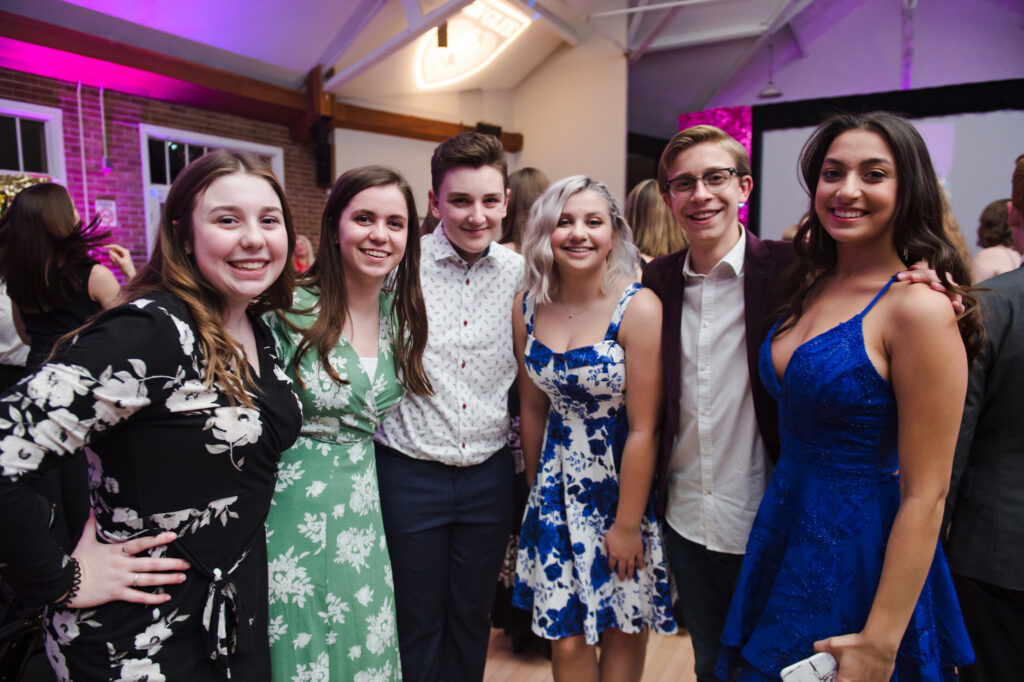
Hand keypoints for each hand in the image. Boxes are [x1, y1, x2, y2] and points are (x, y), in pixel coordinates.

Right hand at [67, 513, 189, 607]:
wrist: (62, 583)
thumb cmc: (76, 561)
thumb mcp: (85, 541)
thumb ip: (91, 525)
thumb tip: (92, 509)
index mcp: (116, 551)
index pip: (141, 543)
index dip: (157, 539)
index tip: (173, 536)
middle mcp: (122, 565)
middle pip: (150, 563)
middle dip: (171, 563)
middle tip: (187, 563)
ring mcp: (120, 580)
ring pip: (148, 580)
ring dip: (166, 579)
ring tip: (182, 578)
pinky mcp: (115, 594)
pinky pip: (137, 597)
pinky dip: (152, 598)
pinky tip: (165, 597)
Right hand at [103, 244, 135, 279]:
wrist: (130, 273)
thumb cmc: (127, 268)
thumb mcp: (121, 262)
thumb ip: (115, 256)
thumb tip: (110, 251)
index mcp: (125, 251)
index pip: (116, 246)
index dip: (109, 246)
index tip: (103, 247)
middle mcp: (124, 251)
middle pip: (114, 250)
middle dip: (112, 255)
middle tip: (114, 261)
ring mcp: (122, 254)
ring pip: (113, 253)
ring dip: (112, 258)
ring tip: (114, 263)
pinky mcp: (120, 257)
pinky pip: (114, 256)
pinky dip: (113, 259)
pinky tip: (114, 264)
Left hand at [603, 521, 642, 580]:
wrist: (626, 527)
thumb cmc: (615, 531)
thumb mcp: (606, 538)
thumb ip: (606, 546)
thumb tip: (607, 551)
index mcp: (613, 554)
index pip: (611, 564)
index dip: (611, 567)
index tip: (612, 570)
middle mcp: (622, 557)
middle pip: (621, 568)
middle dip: (621, 575)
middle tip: (621, 580)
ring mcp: (631, 555)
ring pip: (630, 567)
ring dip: (630, 574)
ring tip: (629, 578)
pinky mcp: (638, 551)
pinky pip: (639, 560)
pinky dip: (640, 565)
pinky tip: (640, 569)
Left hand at [814, 632, 895, 681]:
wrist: (881, 642)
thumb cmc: (860, 644)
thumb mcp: (834, 644)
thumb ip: (820, 647)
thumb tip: (815, 648)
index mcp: (845, 681)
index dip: (834, 680)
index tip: (836, 677)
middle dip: (846, 678)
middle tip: (846, 672)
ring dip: (858, 678)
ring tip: (858, 670)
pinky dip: (868, 678)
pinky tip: (868, 671)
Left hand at [896, 262, 963, 313]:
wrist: (943, 310)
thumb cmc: (928, 296)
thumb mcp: (922, 286)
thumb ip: (916, 276)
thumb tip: (913, 266)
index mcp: (935, 278)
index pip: (923, 273)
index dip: (911, 273)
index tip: (898, 277)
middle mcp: (945, 284)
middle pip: (934, 277)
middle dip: (922, 276)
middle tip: (912, 277)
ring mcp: (952, 294)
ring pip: (948, 288)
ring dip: (941, 286)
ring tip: (932, 285)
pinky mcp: (957, 307)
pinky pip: (960, 306)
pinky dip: (958, 305)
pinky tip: (953, 305)